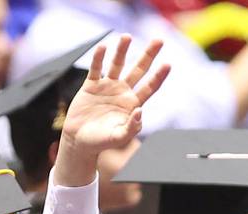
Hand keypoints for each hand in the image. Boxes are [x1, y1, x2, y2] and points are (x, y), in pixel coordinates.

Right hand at [55, 35, 169, 186]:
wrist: (79, 141)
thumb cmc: (101, 142)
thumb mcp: (119, 137)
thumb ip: (132, 126)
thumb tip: (140, 110)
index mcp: (132, 104)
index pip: (149, 87)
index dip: (158, 76)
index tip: (168, 64)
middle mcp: (122, 92)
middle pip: (138, 70)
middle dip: (149, 55)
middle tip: (159, 40)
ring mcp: (107, 87)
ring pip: (117, 64)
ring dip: (122, 50)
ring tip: (127, 37)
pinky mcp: (91, 86)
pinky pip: (96, 69)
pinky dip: (99, 58)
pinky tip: (103, 48)